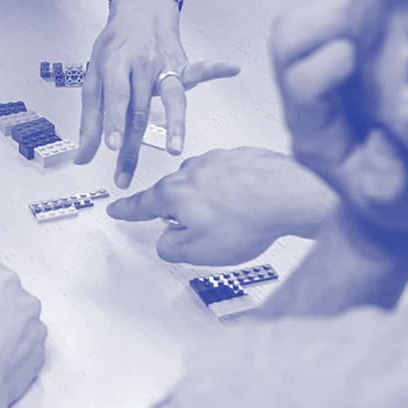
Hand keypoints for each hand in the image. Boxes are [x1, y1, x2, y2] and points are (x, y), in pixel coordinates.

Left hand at [77, 0, 237, 187]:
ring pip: (171, 97)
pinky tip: (231, 69)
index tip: (113, 146)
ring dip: (174, 124)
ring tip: (175, 149)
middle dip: (132, 146)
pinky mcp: (182, 67)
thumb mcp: (93, 78)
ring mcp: (164, 65)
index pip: (116, 96)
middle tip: (124, 177)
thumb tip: (82, 157)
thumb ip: (90, 120)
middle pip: (139, 110)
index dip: (114, 121)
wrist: (140, 11)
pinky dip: (215, 68)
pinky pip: (199, 70)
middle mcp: (140, 65)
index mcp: (115, 65)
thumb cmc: (114, 48)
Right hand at [106, 147, 337, 263]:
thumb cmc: (248, 219)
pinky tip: (249, 207)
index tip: (117, 209)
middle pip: (175, 193)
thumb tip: (165, 242)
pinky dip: (235, 192)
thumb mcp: (197, 251)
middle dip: (181, 211)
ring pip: (204, 184)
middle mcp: (192, 170)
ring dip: (212, 201)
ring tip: (233, 221)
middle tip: (197, 229)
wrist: (291, 194)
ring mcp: (219, 160)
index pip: (142, 203)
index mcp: (174, 193)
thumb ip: (170, 248)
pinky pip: (230, 177)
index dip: (127, 210)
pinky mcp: (243, 157)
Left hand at [272, 3, 407, 242]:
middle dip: (320, 24)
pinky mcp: (345, 57)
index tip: (357, 58)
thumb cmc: (402, 203)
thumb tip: (378, 144)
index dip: (323, 64)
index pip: (298, 84)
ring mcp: (323, 76)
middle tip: (366, 26)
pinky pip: (333, 18)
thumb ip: (387, 186)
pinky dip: (357, 10)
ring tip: (380, 21)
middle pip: (285, 43)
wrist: (402, 200)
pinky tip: (391, 21)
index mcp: (315, 133)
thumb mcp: (401, 208)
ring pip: (300, 24)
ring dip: (337, 13)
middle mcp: (308, 100)